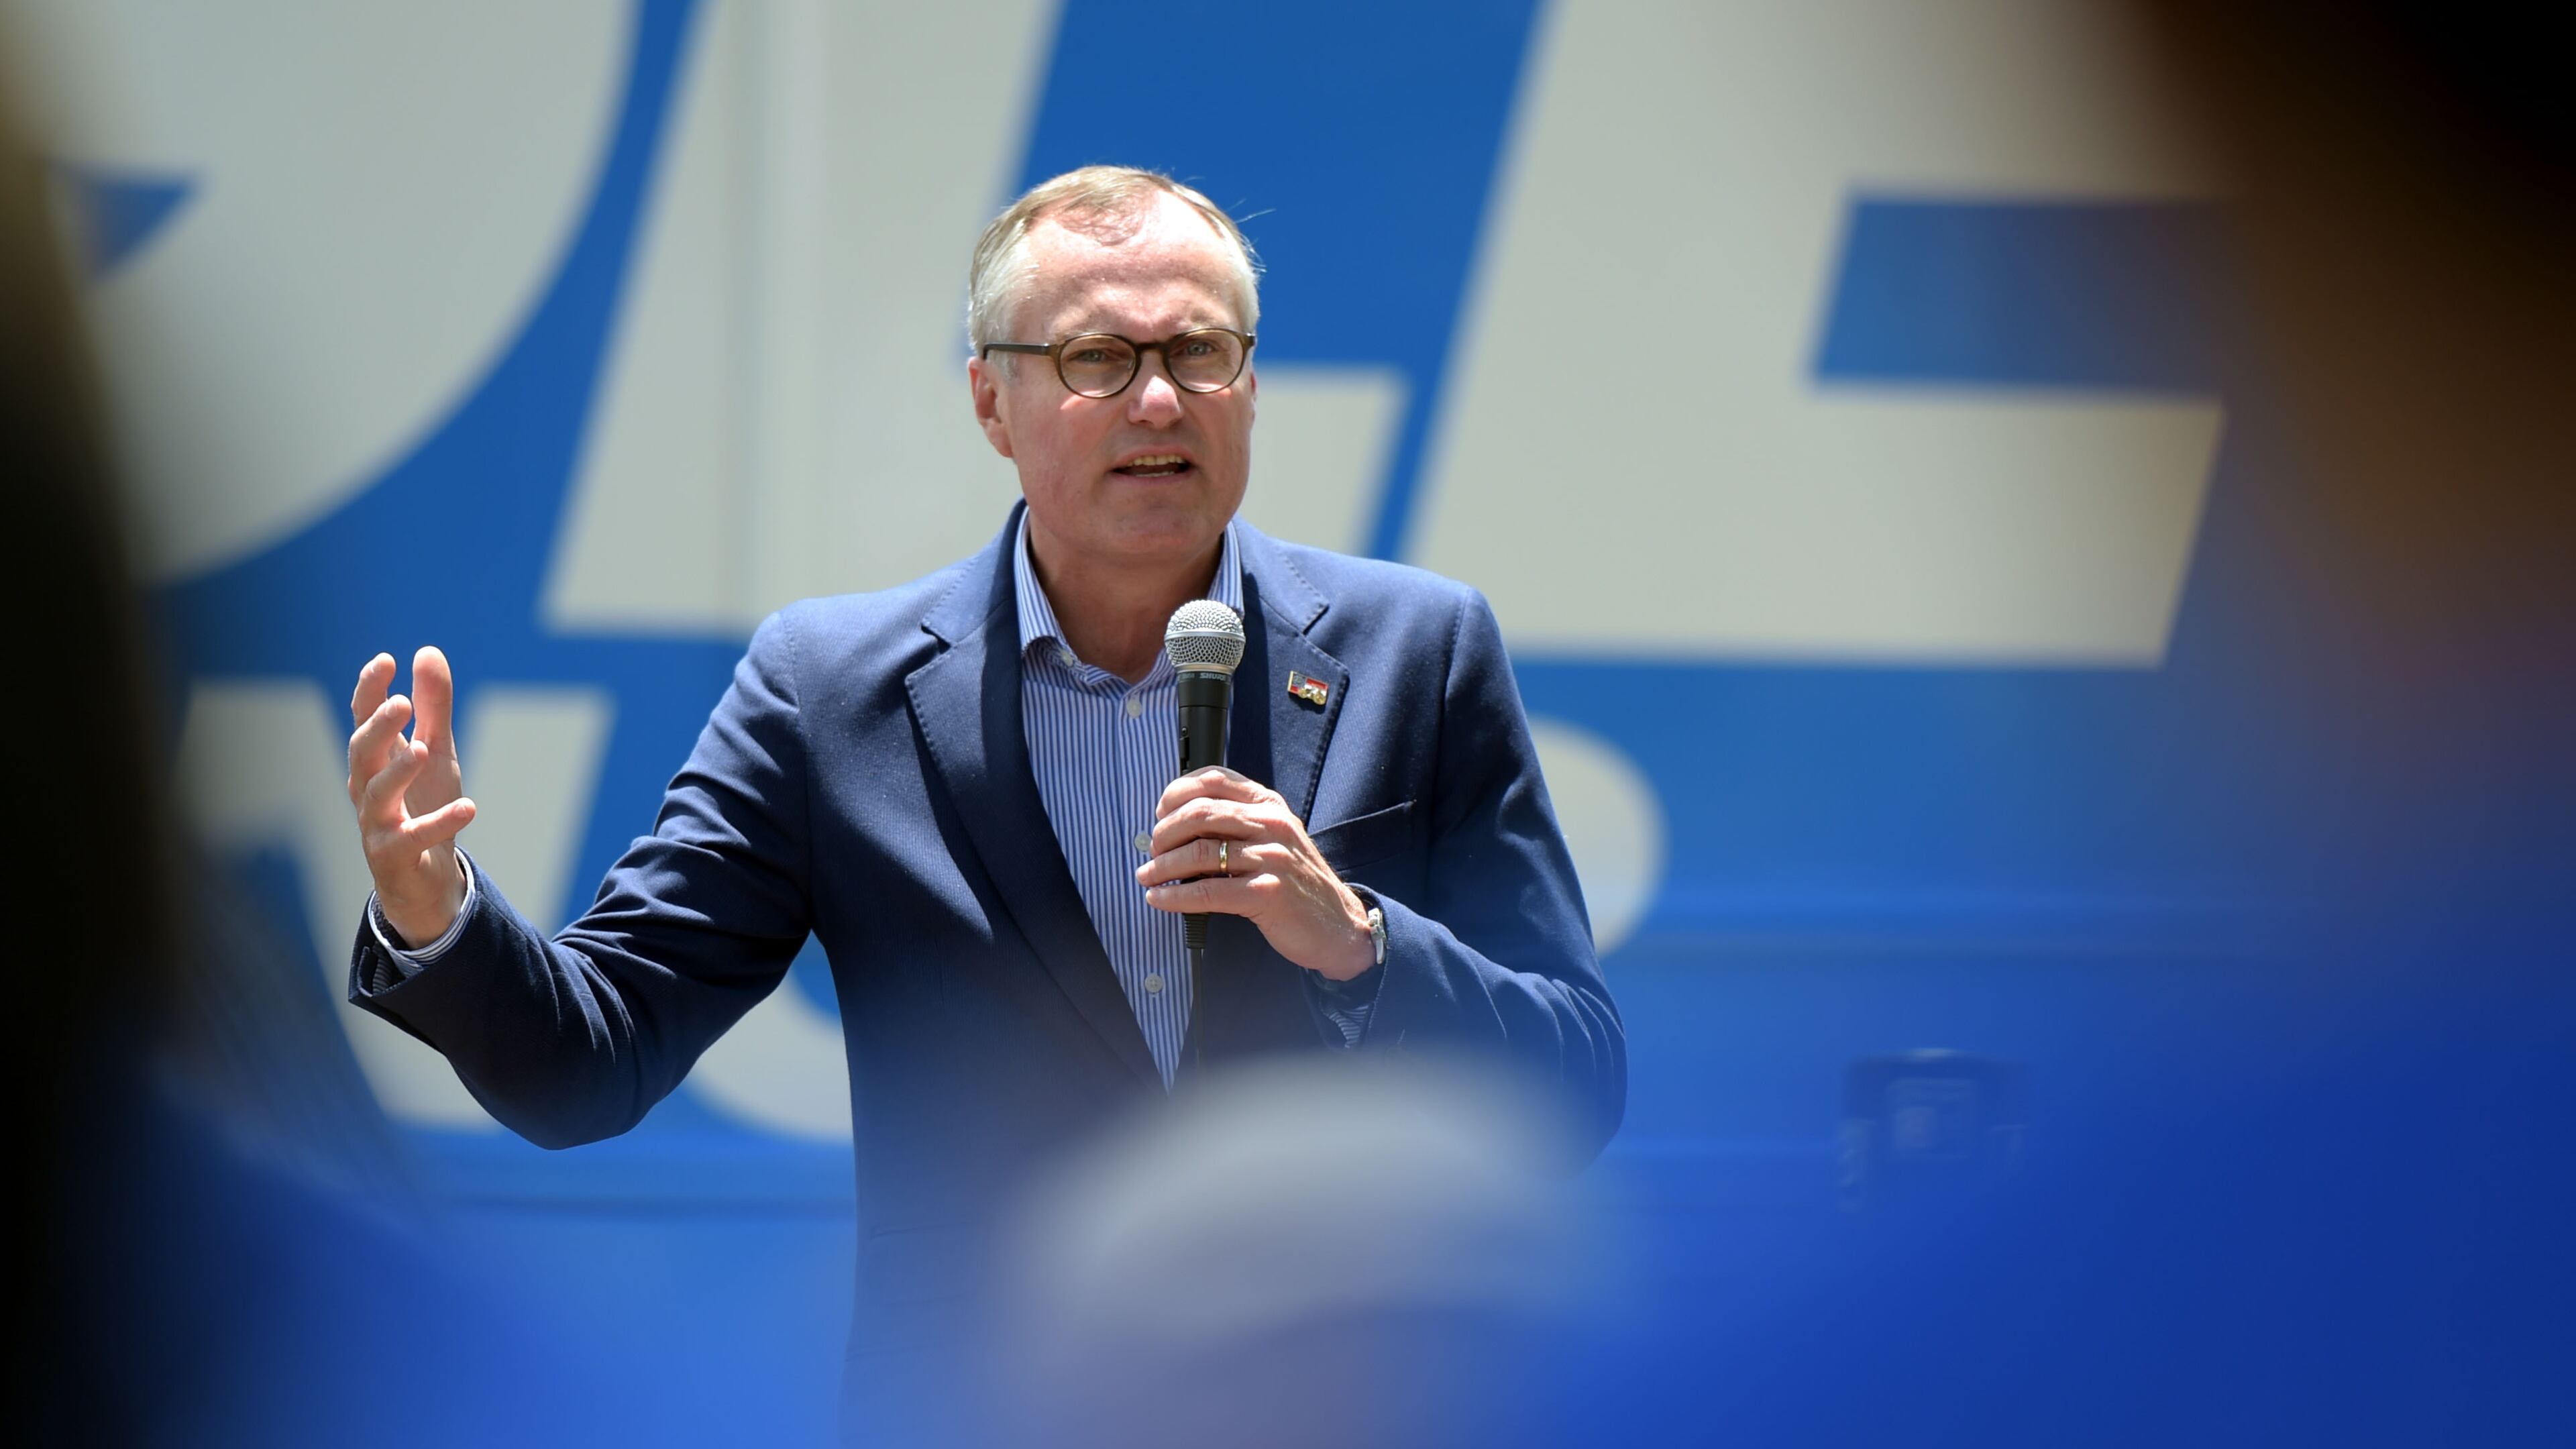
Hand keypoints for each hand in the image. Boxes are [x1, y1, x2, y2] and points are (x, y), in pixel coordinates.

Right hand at [347, 646, 476, 947]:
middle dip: (378, 727)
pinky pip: (413, 837)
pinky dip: (440, 823)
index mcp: (375, 758)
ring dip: (399, 771)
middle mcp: (367, 787)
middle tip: (401, 703)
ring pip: (378, 793)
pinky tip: (469, 807)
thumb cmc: (424, 803)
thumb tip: (427, 652)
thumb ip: (434, 706)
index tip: (386, 661)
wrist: (426, 874)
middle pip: (361, 752)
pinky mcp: (394, 855)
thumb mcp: (437, 750)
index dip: (369, 690)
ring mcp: (376, 822)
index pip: (362, 718)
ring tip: (423, 749)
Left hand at [1137, 767, 1375, 979]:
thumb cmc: (1297, 882)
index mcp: (1269, 804)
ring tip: (1148, 876)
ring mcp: (1271, 858)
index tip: (1160, 813)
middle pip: (1200, 812)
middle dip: (1164, 832)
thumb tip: (1179, 823)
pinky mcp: (1266, 893)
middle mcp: (1271, 824)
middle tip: (1152, 850)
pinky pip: (1208, 891)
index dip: (1176, 792)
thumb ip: (1240, 821)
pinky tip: (1160, 899)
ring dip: (1163, 865)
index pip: (1214, 779)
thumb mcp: (1276, 837)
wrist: (1339, 924)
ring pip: (1199, 852)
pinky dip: (1175, 896)